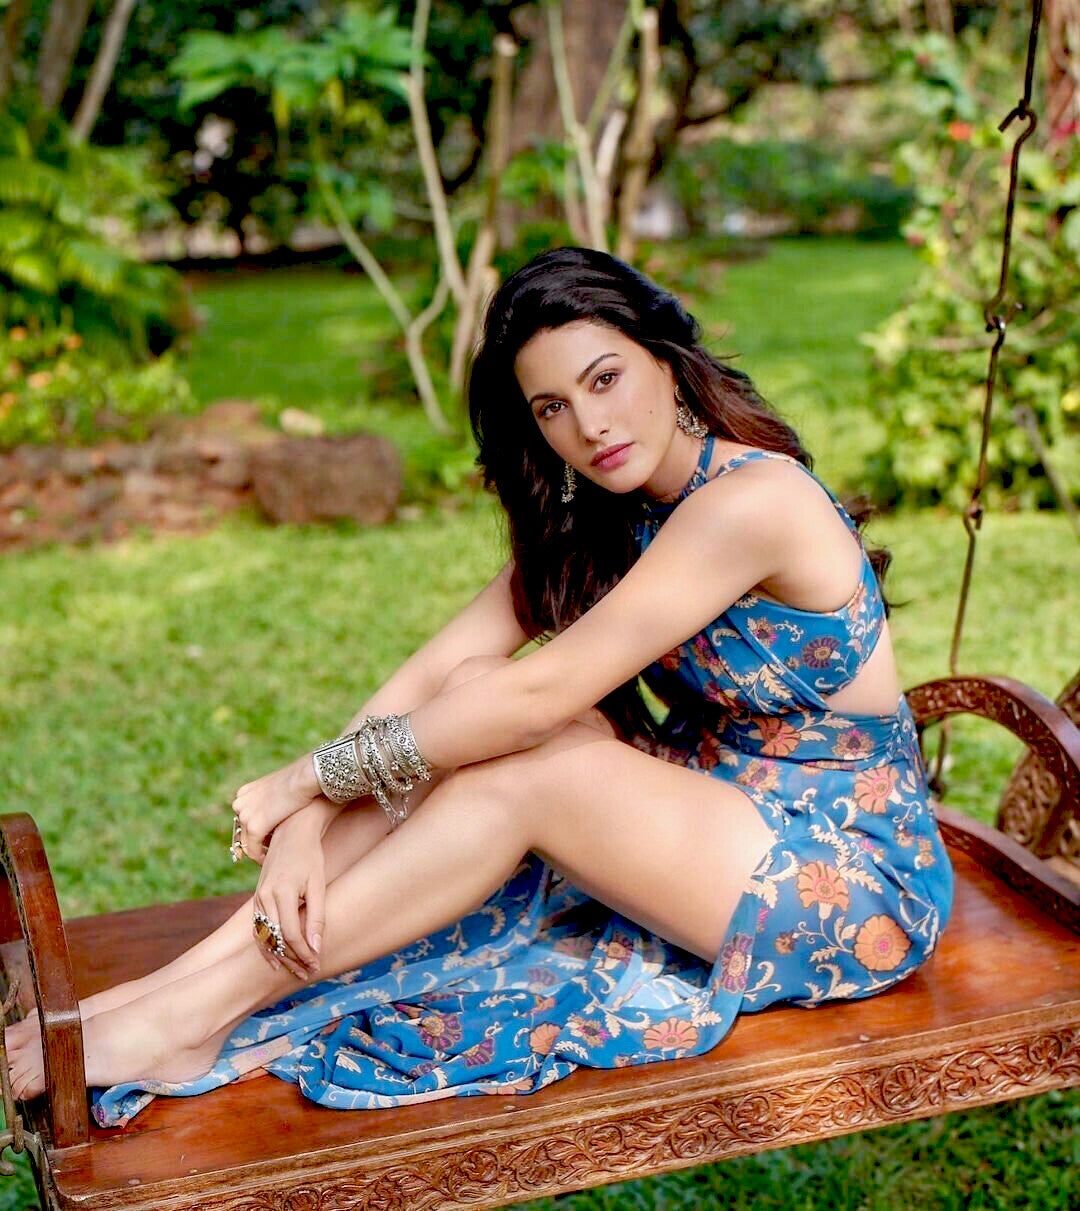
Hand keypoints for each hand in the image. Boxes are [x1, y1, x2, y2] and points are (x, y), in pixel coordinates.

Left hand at [232, 753, 320, 860]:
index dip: (251, 831)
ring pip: (245, 842)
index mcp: (245, 792)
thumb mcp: (282, 787)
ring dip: (256, 851)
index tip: (263, 841)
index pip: (243, 818)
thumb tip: (280, 807)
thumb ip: (275, 798)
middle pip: (241, 831)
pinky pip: (253, 850)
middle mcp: (240, 803)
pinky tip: (270, 859)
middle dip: (251, 843)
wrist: (306, 777)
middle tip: (263, 853)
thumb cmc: (304, 779)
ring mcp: (246, 815)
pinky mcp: (255, 827)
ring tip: (269, 857)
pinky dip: (260, 857)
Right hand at [251, 802, 333, 978]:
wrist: (291, 833)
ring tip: (296, 971)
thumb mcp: (318, 885)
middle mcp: (265, 897)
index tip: (316, 965)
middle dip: (292, 960)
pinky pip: (258, 929)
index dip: (304, 954)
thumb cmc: (310, 858)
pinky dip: (267, 947)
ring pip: (264, 938)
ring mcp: (258, 898)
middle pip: (276, 940)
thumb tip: (316, 948)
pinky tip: (277, 960)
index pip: (291, 935)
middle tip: (308, 974)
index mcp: (282, 893)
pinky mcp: (256, 899)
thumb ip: (317, 917)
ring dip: (279, 957)